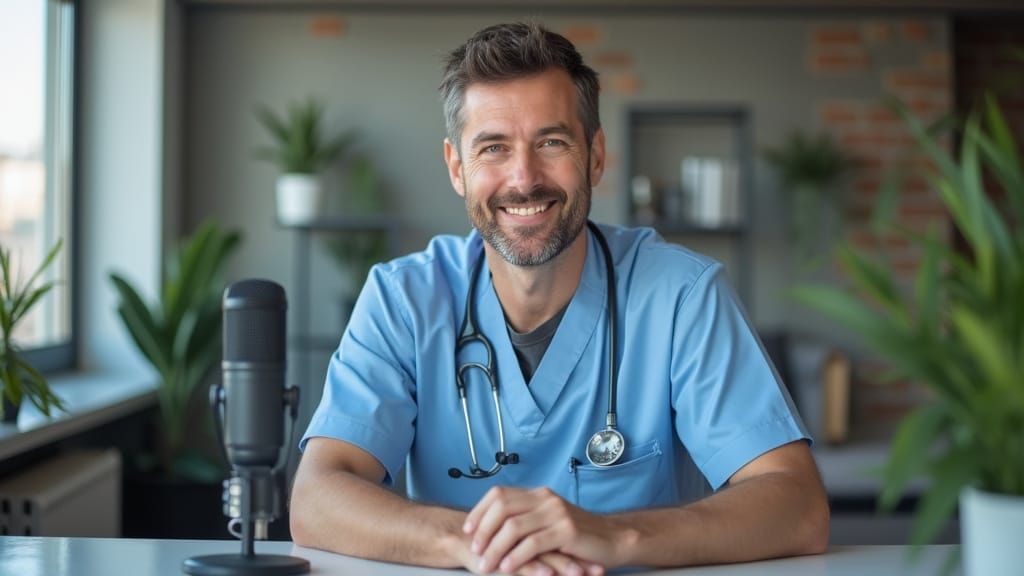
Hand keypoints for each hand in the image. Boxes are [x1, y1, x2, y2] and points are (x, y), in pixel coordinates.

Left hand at [463, 486, 619, 574]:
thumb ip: (526, 519)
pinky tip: (507, 568)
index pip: (499, 494)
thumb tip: (490, 526)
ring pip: (514, 528)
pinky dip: (516, 557)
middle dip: (483, 530)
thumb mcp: (548, 521)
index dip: (479, 511)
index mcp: (538, 494)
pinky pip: (532, 544)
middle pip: (502, 508)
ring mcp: (556, 513)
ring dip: (495, 548)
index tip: (467, 529)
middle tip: (474, 550)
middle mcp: (546, 498)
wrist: (613, 540)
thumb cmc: (577, 536)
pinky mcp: (566, 531)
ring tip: (486, 565)